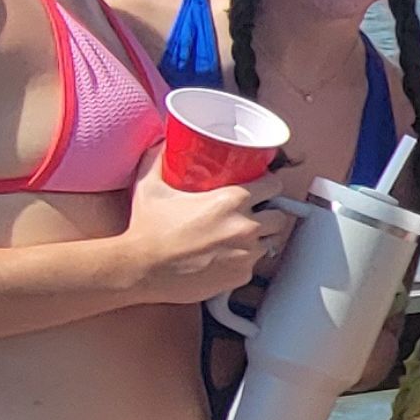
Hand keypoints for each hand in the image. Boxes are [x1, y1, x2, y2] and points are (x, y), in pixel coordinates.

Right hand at [121, 160, 284, 303]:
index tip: (263, 187)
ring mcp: (246, 254)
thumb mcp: (152, 185)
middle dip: (270, 214)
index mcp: (232, 200)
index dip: (269, 185)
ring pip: (269, 243)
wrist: (140, 270)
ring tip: (239, 237)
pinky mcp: (240, 276)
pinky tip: (226, 257)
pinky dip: (243, 261)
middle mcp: (245, 226)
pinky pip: (253, 266)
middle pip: (279, 216)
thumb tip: (164, 142)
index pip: (274, 185)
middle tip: (254, 214)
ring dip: (259, 239)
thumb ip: (160, 159)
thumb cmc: (148, 229)